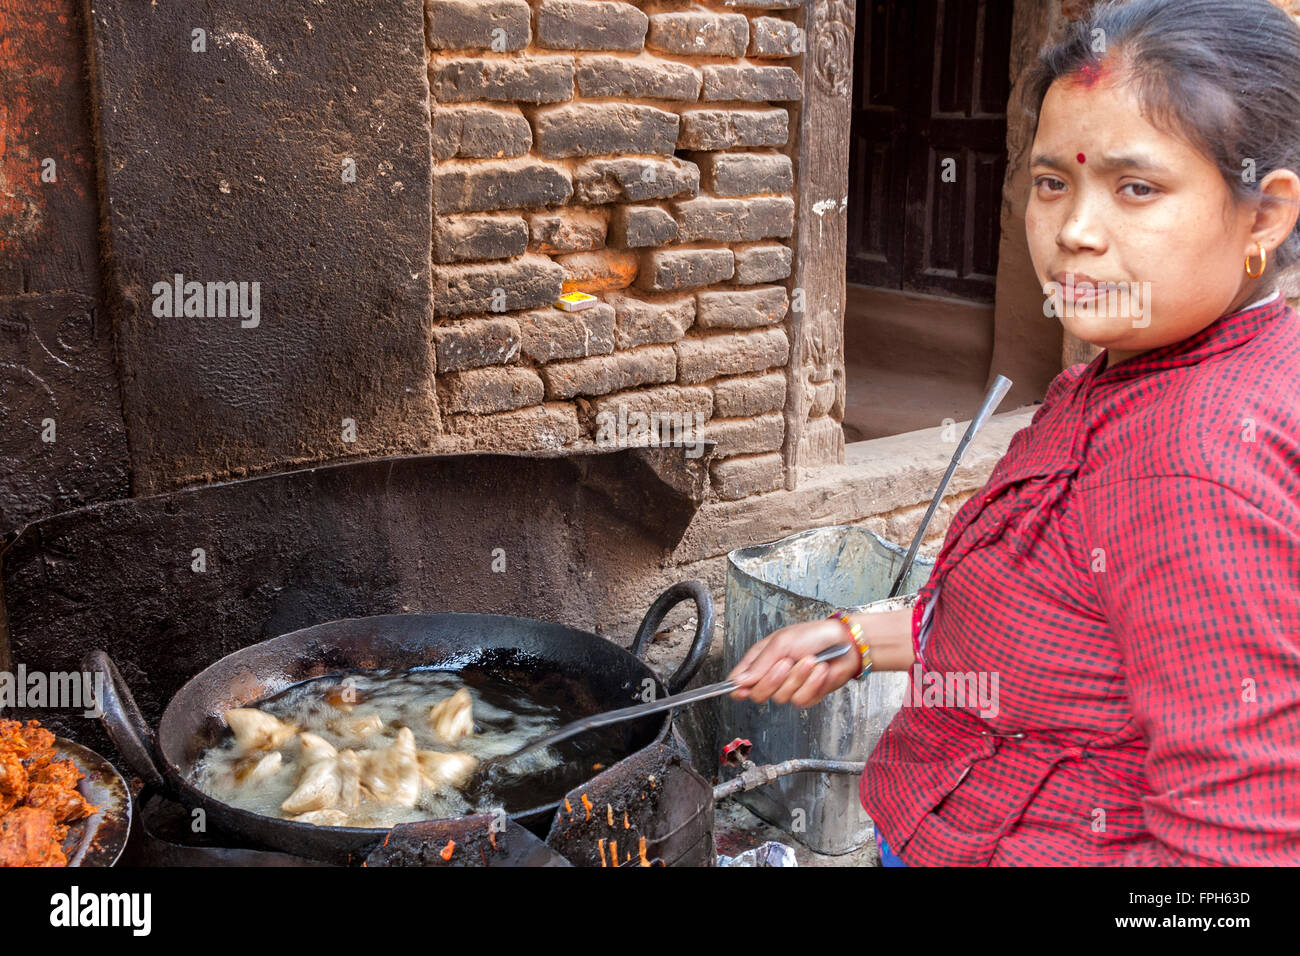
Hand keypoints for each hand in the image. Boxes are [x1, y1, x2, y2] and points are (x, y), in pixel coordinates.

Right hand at [727, 617, 860, 707]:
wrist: (844, 643)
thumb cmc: (813, 635)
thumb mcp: (781, 643)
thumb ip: (759, 664)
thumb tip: (738, 681)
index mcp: (761, 659)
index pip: (740, 680)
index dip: (737, 687)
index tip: (739, 689)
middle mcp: (773, 675)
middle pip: (758, 694)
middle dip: (773, 679)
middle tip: (786, 663)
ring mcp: (789, 686)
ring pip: (781, 697)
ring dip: (798, 677)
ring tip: (809, 660)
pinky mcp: (806, 695)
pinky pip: (801, 699)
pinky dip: (812, 684)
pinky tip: (819, 671)